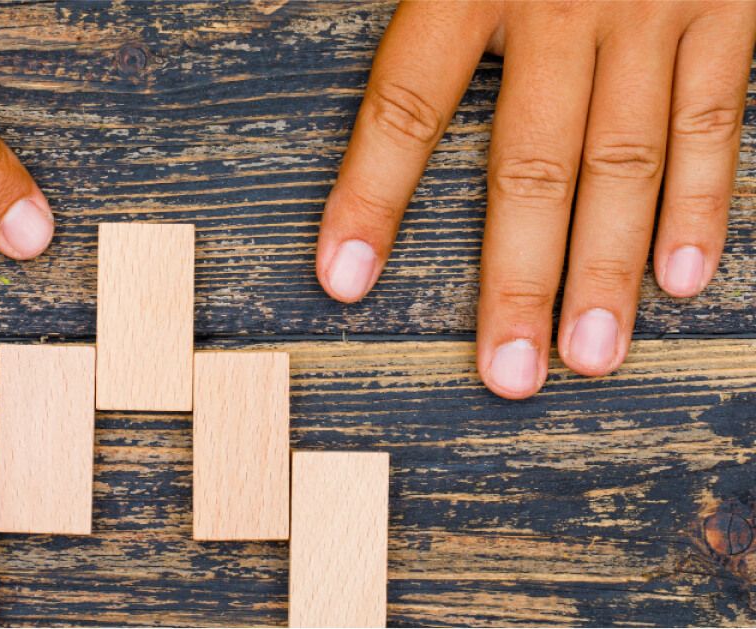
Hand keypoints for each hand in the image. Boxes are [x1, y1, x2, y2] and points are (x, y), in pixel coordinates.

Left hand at [316, 1, 755, 398]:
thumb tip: (263, 19)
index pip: (406, 107)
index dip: (371, 199)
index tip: (344, 281)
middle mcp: (562, 1)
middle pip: (530, 164)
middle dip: (517, 278)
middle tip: (508, 373)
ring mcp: (655, 3)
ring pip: (627, 162)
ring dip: (608, 269)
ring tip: (590, 358)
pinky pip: (719, 114)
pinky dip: (705, 199)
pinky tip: (682, 276)